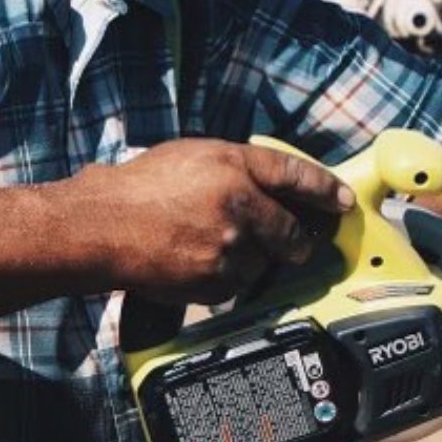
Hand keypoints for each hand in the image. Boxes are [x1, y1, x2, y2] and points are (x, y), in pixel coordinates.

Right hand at [78, 139, 354, 303]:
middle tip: (300, 244)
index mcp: (234, 164)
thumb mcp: (195, 155)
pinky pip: (238, 285)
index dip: (326, 189)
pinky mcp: (214, 280)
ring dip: (253, 260)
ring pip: (264, 261)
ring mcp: (228, 244)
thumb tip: (273, 185)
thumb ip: (238, 167)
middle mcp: (238, 202)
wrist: (99, 226)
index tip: (343, 202)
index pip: (296, 174)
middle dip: (299, 240)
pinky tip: (201, 264)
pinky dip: (228, 280)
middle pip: (291, 229)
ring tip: (216, 248)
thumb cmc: (141, 186)